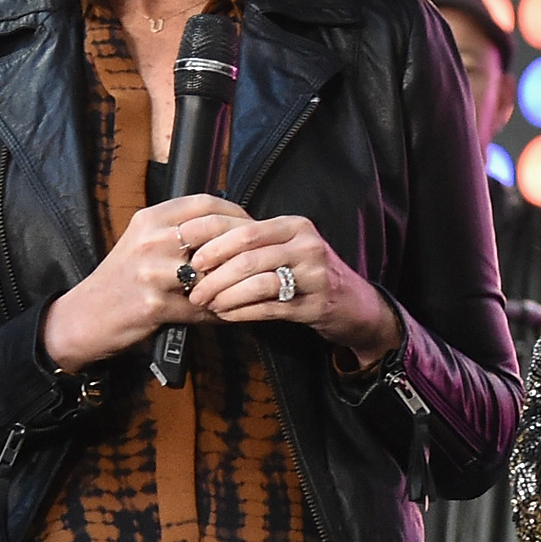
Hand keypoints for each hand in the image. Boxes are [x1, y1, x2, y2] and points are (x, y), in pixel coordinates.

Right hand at [41, 195, 248, 370]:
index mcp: (150, 219)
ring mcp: (152, 272)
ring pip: (211, 270)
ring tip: (247, 288)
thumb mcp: (142, 242)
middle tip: (259, 257)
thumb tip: (225, 227)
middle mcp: (150, 240)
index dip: (235, 212)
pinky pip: (200, 307)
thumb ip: (176, 231)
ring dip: (233, 282)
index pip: (204, 203)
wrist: (86, 315)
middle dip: (243, 245)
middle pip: (213, 231)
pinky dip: (218, 313)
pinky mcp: (154, 304)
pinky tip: (227, 314)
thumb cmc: (121, 280)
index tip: (252, 226)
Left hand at [181, 209, 400, 361]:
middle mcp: (306, 245)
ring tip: (206, 303)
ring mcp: (314, 275)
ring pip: (256, 282)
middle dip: (213, 273)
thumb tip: (198, 246)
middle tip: (191, 287)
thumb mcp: (286, 248)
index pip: (243, 227)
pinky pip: (268, 308)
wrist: (353, 304)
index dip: (210, 240)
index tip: (187, 253)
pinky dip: (240, 312)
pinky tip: (225, 315)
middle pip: (246, 255)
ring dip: (224, 295)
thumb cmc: (308, 274)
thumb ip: (251, 244)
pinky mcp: (315, 304)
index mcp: (293, 226)